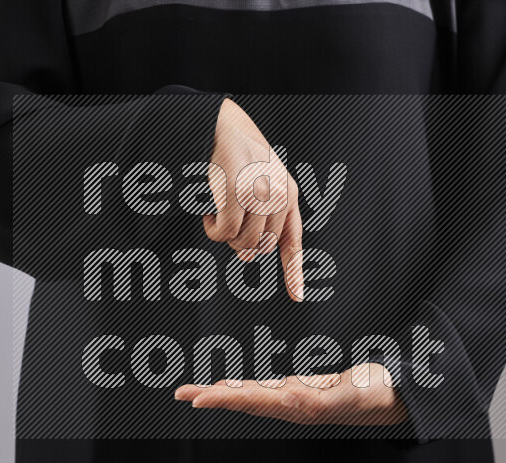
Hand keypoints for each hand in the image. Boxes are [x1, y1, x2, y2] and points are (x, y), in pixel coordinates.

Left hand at [174, 363, 407, 425]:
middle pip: (244, 401)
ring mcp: (296, 398)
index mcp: (298, 406)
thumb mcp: (352, 396)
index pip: (252, 401)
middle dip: (211, 398)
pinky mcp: (300, 390)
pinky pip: (265, 391)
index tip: (197, 399)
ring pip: (251, 397)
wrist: (393, 394)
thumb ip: (322, 401)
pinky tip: (230, 388)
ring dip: (222, 395)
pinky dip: (243, 389)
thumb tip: (290, 400)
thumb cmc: (376, 394)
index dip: (223, 400)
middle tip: (180, 394)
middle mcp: (292, 405)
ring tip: (194, 393)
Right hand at [207, 99, 303, 300]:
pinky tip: (208, 211)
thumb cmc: (234, 157)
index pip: (292, 240)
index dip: (293, 271)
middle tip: (225, 223)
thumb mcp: (255, 186)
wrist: (217, 123)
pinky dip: (213, 229)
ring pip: (243, 243)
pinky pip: (225, 232)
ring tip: (217, 213)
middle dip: (240, 244)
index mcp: (288, 194)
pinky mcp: (236, 191)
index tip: (297, 295)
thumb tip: (247, 256)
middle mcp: (278, 194)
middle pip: (260, 246)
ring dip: (225, 236)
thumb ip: (258, 219)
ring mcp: (258, 192)